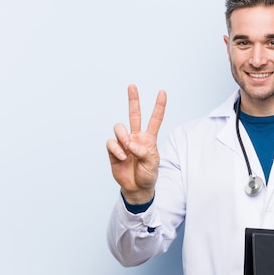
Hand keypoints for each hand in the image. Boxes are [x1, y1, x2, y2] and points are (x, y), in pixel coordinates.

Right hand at [106, 85, 166, 203]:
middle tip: (132, 86)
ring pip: (119, 127)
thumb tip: (130, 143)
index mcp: (149, 139)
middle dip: (133, 100)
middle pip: (134, 115)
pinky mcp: (114, 150)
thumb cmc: (147, 175)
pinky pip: (111, 142)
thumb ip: (143, 152)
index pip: (155, 120)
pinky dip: (117, 149)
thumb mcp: (152, 164)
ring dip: (123, 137)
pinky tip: (123, 158)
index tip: (162, 92)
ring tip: (128, 149)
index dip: (159, 106)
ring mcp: (124, 143)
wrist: (136, 188)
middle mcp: (136, 137)